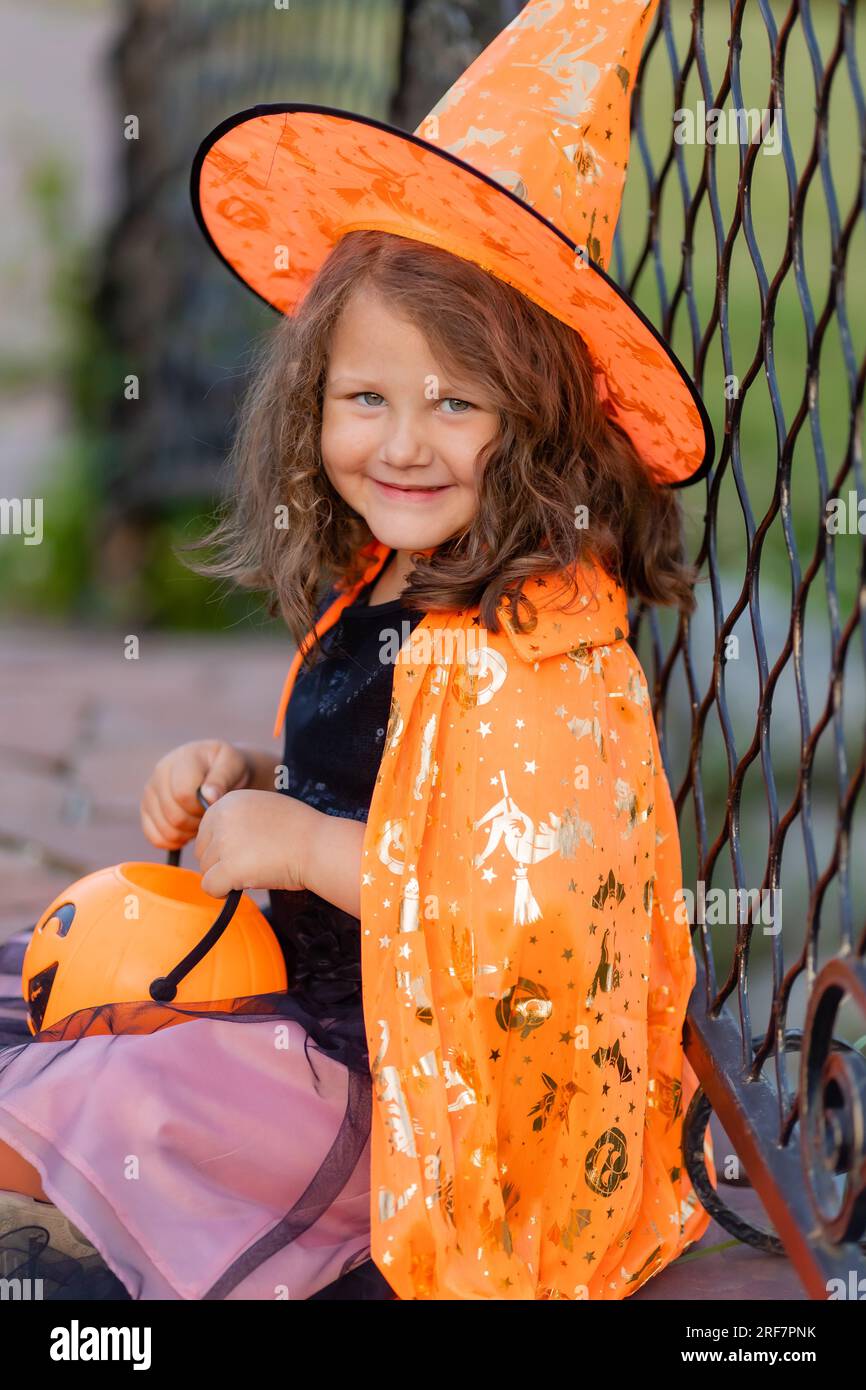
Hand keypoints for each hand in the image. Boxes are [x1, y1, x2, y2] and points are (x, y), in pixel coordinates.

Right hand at [140, 739, 252, 850]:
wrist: (216, 769)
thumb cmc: (227, 767)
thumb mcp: (232, 765)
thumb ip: (221, 778)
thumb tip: (208, 796)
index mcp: (182, 759)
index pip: (183, 795)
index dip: (202, 807)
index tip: (214, 805)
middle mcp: (160, 773)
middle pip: (174, 816)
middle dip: (197, 822)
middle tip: (210, 816)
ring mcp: (150, 792)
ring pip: (166, 829)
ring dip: (188, 833)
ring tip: (201, 821)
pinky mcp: (146, 809)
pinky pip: (155, 837)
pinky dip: (174, 841)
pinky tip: (188, 832)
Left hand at [193, 789, 316, 898]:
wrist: (319, 846)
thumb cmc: (301, 831)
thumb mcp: (265, 808)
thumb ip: (239, 818)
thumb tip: (218, 840)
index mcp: (229, 800)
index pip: (206, 830)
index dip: (223, 846)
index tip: (245, 851)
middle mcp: (222, 817)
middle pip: (202, 850)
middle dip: (221, 862)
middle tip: (250, 864)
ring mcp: (225, 841)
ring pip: (205, 870)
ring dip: (225, 876)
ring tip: (255, 871)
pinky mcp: (229, 867)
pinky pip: (210, 887)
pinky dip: (223, 892)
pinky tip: (244, 886)